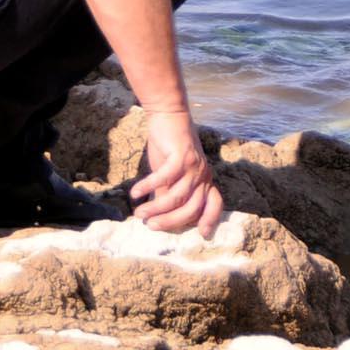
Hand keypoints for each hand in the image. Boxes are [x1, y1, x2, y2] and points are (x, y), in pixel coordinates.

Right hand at [129, 107, 223, 236]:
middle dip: (171, 221)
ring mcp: (194, 166)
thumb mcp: (170, 173)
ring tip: (139, 214)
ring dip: (156, 208)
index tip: (202, 234)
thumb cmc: (169, 146)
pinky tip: (135, 193)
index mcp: (205, 179)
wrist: (168, 115)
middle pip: (192, 208)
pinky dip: (148, 187)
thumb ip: (166, 193)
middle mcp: (203, 174)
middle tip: (151, 226)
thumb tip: (155, 214)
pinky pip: (164, 178)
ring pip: (176, 197)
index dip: (210, 219)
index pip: (214, 203)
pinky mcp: (181, 156)